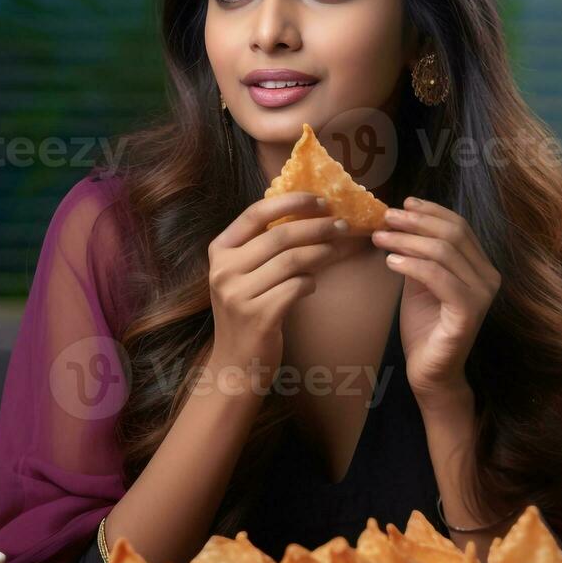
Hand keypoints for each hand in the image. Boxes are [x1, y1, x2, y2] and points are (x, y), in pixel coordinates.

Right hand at [207, 192, 350, 389]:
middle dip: (316, 227)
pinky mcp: (258, 316)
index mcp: (219, 251)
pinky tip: (312, 284)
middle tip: (341, 225)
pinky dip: (311, 282)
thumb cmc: (247, 311)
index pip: (255, 214)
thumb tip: (310, 214)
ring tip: (335, 250)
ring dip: (320, 252)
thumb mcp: (243, 274)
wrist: (236, 362)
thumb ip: (264, 246)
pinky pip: (296, 287)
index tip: (320, 200)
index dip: (290, 202)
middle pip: (279, 236)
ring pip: (292, 261)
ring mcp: (238, 295)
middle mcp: (224, 270)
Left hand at [371, 197, 499, 401]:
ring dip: (407, 240)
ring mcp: (482, 295)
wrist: (429, 371)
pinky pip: (439, 278)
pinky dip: (412, 265)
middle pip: (453, 234)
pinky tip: (390, 262)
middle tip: (385, 217)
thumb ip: (418, 253)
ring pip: (444, 252)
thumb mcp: (419, 281)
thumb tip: (400, 221)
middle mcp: (488, 277)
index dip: (431, 211)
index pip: (458, 226)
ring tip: (380, 238)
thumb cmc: (424, 326)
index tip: (402, 203)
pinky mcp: (468, 313)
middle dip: (416, 221)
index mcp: (480, 266)